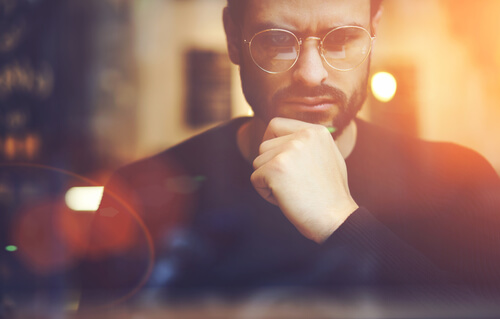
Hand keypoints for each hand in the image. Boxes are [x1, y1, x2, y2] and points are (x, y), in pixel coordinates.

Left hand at [251, 117, 357, 242]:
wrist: (336, 219)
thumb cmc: (331, 195)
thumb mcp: (327, 157)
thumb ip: (307, 144)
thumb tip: (283, 139)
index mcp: (315, 131)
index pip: (276, 124)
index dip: (270, 141)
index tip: (274, 158)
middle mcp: (302, 136)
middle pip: (264, 146)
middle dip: (270, 166)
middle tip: (290, 185)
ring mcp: (288, 151)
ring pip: (258, 162)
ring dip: (268, 180)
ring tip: (291, 192)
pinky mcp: (275, 168)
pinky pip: (255, 179)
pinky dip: (265, 193)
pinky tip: (285, 200)